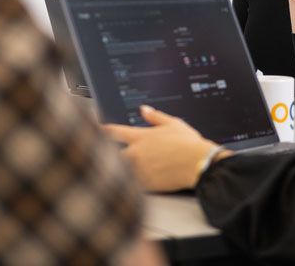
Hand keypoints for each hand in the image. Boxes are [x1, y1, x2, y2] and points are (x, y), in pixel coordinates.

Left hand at [104, 105, 218, 191]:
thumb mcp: (173, 124)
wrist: (198, 163)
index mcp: (141, 136)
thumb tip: (144, 109)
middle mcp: (136, 152)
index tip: (96, 131)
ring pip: (119, 170)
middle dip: (107, 154)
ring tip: (113, 172)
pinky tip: (128, 186)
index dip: (102, 131)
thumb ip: (156, 116)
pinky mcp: (145, 184)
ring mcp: (139, 169)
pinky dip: (127, 185)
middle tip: (103, 155)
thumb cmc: (188, 143)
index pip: (114, 132)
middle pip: (111, 154)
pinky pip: (129, 185)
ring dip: (116, 170)